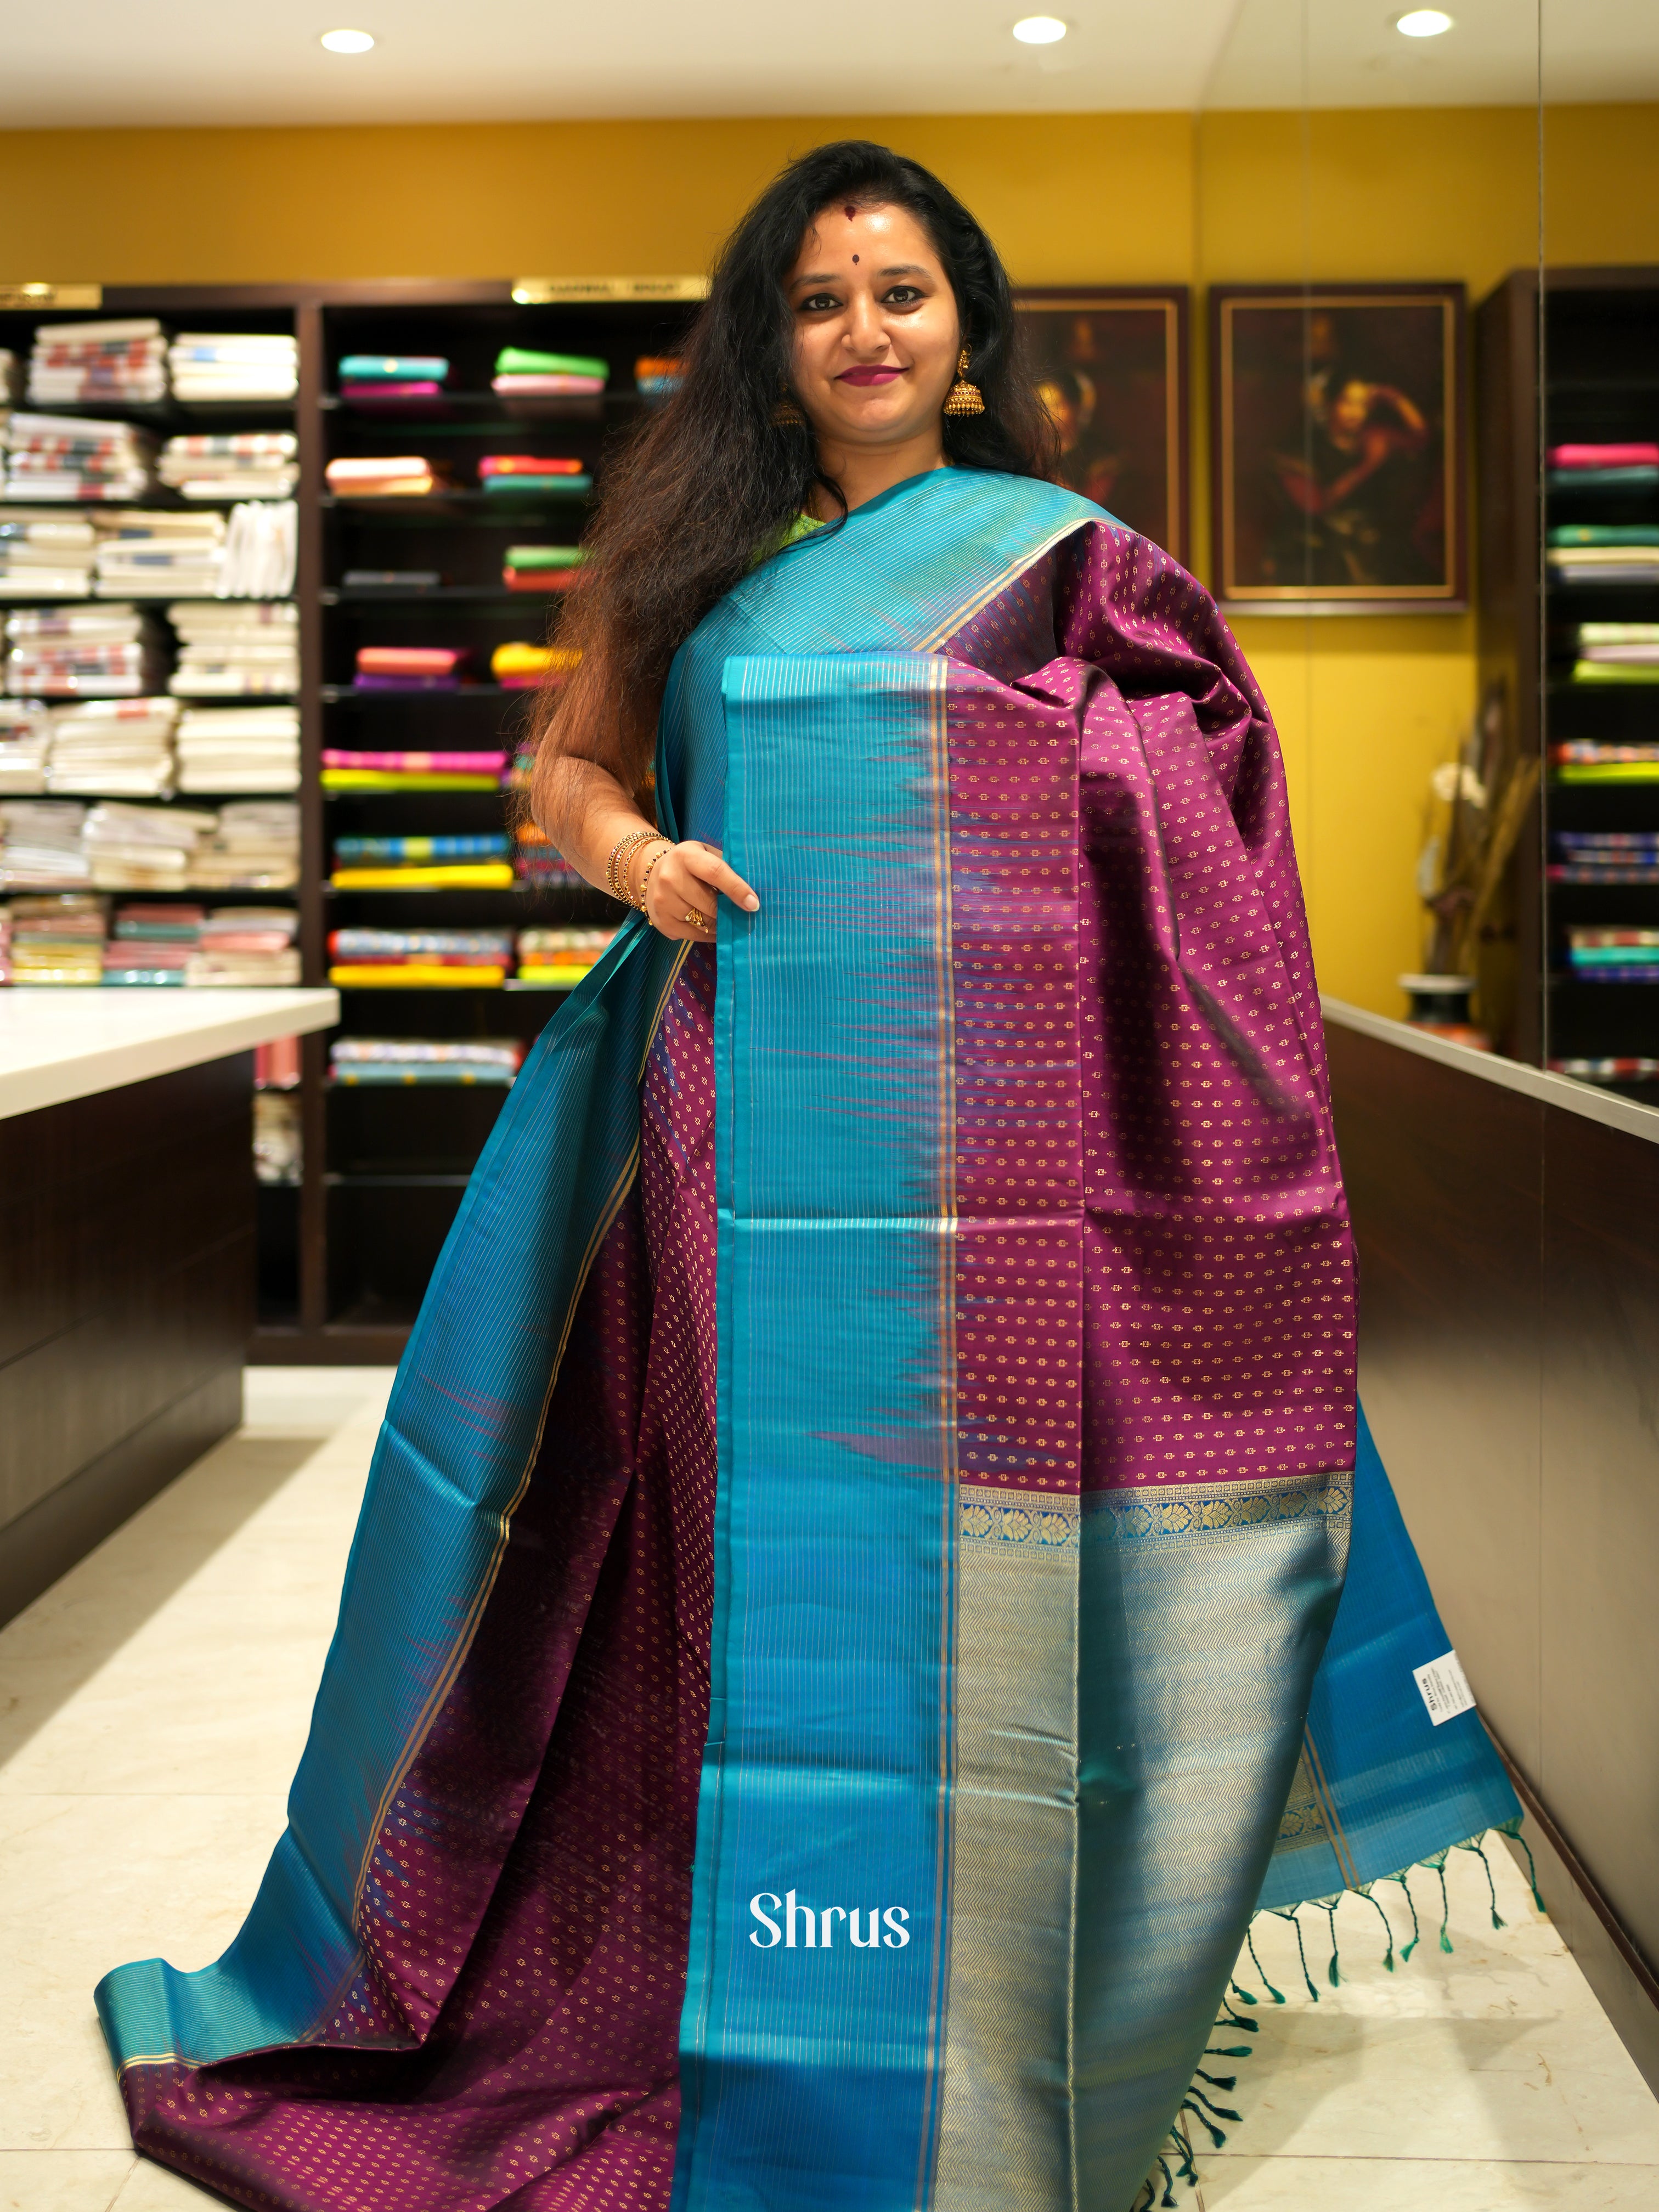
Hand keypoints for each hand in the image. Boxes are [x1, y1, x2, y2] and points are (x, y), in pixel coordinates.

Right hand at [635, 839, 758, 941]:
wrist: (651, 873)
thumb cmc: (690, 864)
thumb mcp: (706, 855)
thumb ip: (727, 868)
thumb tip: (753, 894)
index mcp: (687, 856)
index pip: (715, 873)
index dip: (737, 889)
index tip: (754, 905)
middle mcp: (670, 877)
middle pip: (710, 904)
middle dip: (729, 912)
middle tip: (741, 915)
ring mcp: (663, 901)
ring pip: (703, 922)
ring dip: (719, 924)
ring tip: (725, 919)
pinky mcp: (661, 921)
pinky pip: (694, 935)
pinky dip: (708, 934)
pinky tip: (712, 927)